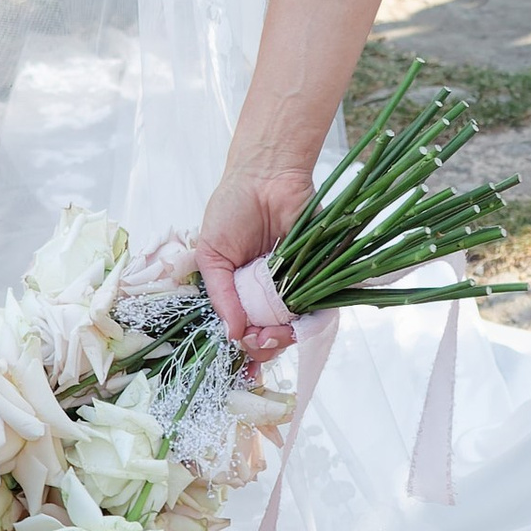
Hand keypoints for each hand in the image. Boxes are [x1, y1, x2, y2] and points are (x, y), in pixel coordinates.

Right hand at [197, 166, 314, 356]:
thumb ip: (221, 296)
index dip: (242, 348)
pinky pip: (317, 306)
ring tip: (273, 332)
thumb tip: (232, 335)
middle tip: (258, 338)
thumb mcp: (212, 254)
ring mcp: (292, 286)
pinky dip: (308, 321)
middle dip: (261, 347)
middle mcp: (266, 293)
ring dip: (282, 339)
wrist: (266, 175)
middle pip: (267, 337)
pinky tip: (294, 325)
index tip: (240, 354)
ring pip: (291, 328)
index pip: (241, 330)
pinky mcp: (318, 274)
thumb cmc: (232, 208)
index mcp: (238, 291)